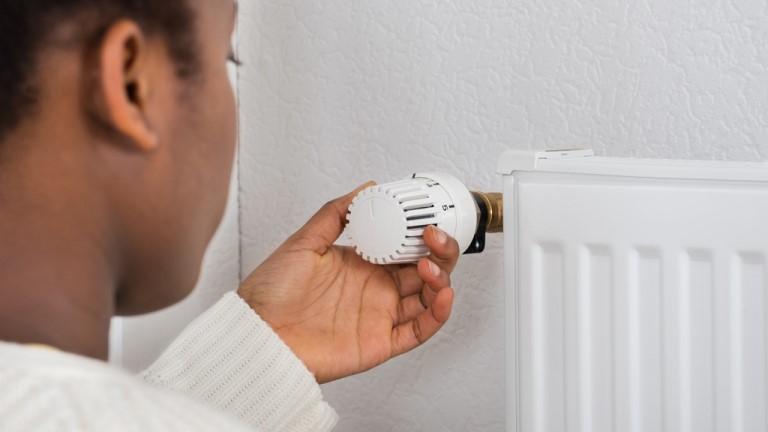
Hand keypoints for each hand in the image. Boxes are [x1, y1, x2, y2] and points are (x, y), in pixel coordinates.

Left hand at [238, 183, 458, 383]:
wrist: (257, 332)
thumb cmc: (271, 293)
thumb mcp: (304, 241)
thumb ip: (336, 214)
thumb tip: (365, 189)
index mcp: (362, 264)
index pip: (404, 246)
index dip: (421, 234)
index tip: (427, 219)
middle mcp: (375, 289)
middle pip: (424, 269)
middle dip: (440, 252)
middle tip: (435, 237)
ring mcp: (380, 315)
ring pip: (428, 297)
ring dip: (440, 279)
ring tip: (433, 265)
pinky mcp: (381, 342)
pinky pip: (419, 330)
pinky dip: (438, 314)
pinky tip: (443, 295)